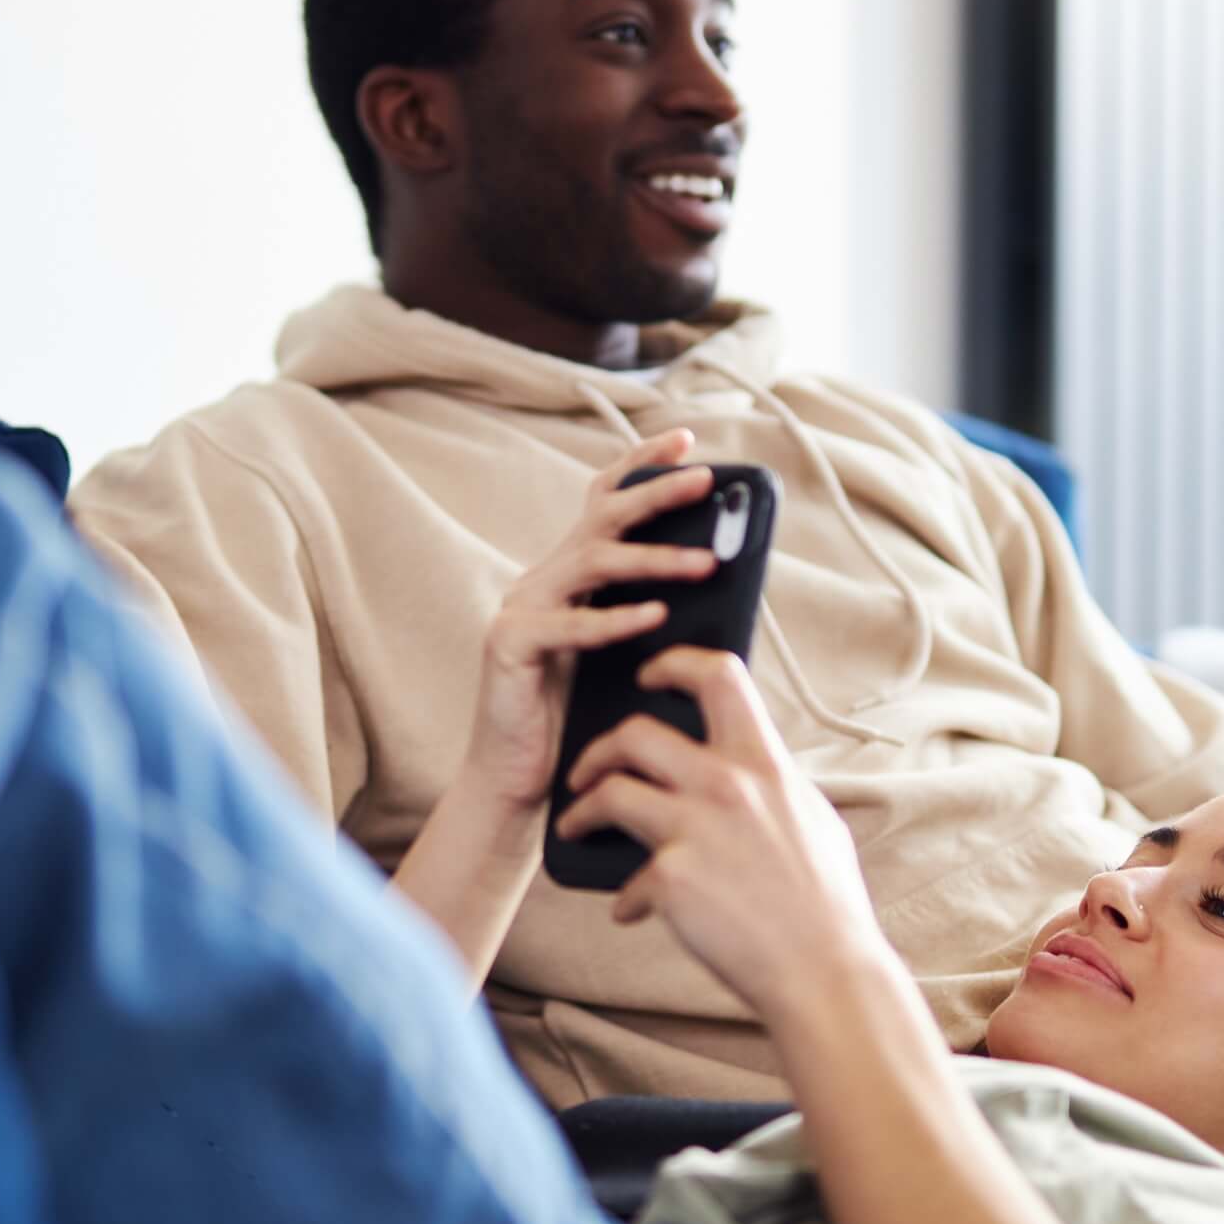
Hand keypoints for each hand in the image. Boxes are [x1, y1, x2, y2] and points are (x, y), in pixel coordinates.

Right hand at [452, 432, 722, 814]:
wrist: (516, 783)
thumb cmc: (574, 722)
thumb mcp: (621, 658)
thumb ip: (647, 614)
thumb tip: (716, 579)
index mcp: (567, 577)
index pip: (603, 504)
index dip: (641, 466)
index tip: (687, 440)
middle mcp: (540, 581)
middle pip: (601, 519)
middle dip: (656, 493)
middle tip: (706, 481)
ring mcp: (520, 609)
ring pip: (590, 563)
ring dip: (654, 559)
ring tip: (706, 562)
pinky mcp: (508, 646)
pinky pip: (568, 625)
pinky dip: (614, 619)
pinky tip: (654, 616)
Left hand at [550, 646, 890, 1018]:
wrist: (825, 973)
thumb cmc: (826, 906)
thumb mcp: (813, 821)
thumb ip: (776, 786)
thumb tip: (755, 774)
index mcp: (765, 765)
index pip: (719, 678)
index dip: (675, 663)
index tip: (649, 674)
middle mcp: (727, 785)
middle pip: (636, 733)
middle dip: (598, 748)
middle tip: (585, 770)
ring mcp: (695, 830)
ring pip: (609, 792)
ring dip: (582, 810)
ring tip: (576, 826)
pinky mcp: (671, 879)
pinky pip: (626, 880)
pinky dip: (626, 898)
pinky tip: (632, 912)